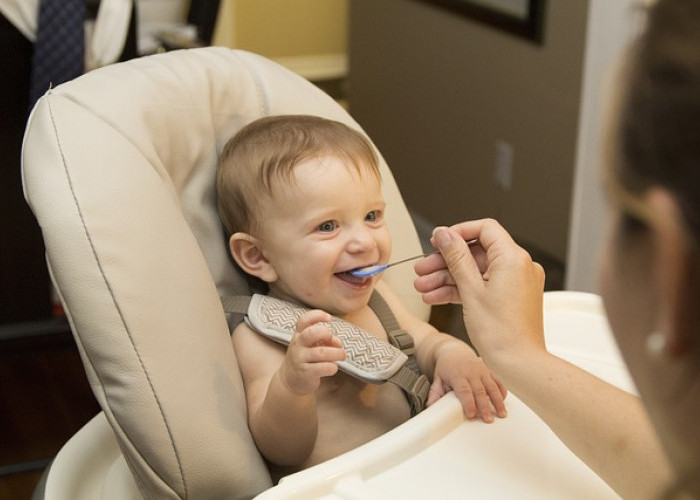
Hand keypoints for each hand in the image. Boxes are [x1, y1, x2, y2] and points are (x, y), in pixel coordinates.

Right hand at [279, 310, 346, 394]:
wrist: (290, 380)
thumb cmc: (306, 358)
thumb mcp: (312, 345)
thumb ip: (326, 340)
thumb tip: (338, 343)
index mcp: (299, 334)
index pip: (303, 320)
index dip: (317, 315)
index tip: (328, 318)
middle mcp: (298, 345)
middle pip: (311, 333)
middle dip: (326, 333)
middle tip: (333, 339)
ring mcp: (300, 359)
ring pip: (321, 352)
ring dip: (337, 353)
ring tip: (342, 355)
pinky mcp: (305, 373)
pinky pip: (323, 368)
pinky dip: (332, 367)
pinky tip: (333, 367)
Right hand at [414, 219, 545, 367]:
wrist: (519, 364)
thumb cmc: (501, 333)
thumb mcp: (470, 290)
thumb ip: (456, 257)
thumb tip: (445, 235)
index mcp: (513, 258)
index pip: (485, 229)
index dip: (458, 233)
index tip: (438, 241)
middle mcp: (519, 267)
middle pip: (476, 252)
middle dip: (445, 261)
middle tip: (423, 269)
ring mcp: (516, 283)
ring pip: (476, 271)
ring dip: (448, 278)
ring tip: (424, 288)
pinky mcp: (511, 297)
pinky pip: (483, 285)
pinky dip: (461, 289)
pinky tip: (438, 297)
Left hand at [428, 340, 507, 422]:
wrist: (454, 351)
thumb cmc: (445, 367)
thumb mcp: (437, 378)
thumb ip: (434, 393)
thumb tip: (430, 407)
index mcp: (457, 375)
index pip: (464, 390)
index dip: (468, 403)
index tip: (471, 415)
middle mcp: (471, 372)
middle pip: (480, 391)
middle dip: (484, 406)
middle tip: (488, 420)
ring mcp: (482, 371)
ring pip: (492, 387)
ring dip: (498, 401)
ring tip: (502, 414)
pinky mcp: (489, 371)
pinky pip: (498, 381)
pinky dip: (502, 392)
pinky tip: (503, 402)